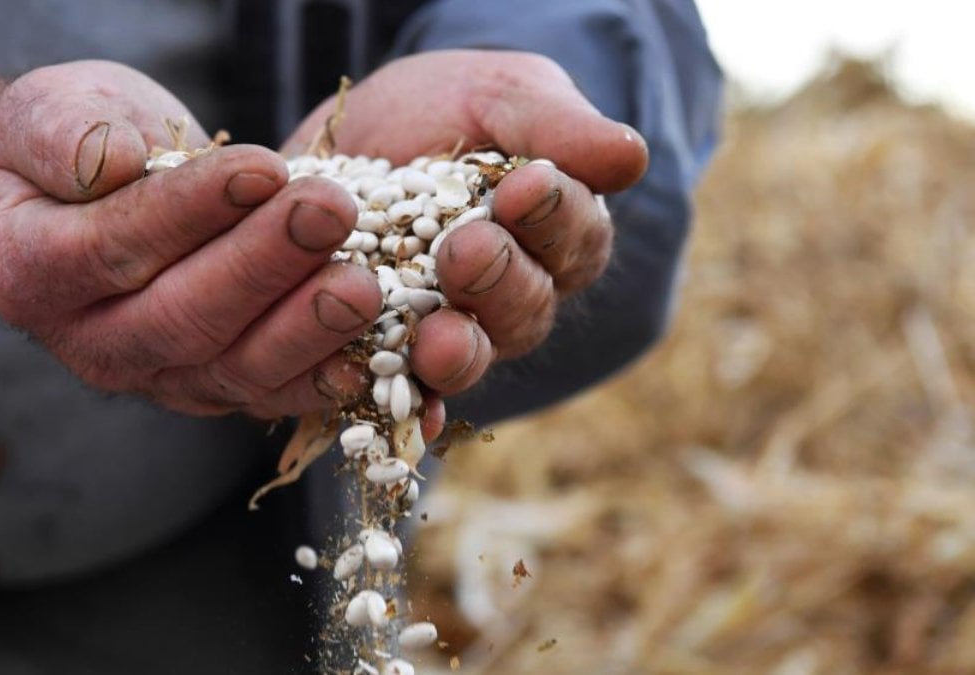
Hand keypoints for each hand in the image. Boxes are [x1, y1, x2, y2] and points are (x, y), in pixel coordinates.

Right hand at [0, 61, 382, 417]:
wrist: (95, 197)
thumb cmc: (76, 144)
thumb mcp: (47, 112)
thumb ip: (63, 134)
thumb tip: (117, 162)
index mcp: (32, 274)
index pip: (113, 246)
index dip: (190, 210)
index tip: (262, 168)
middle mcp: (92, 344)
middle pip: (182, 318)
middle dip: (264, 265)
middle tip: (331, 214)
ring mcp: (158, 378)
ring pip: (235, 368)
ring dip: (305, 328)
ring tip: (363, 283)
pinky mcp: (216, 389)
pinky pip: (271, 393)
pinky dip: (324, 380)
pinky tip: (373, 353)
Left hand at [284, 50, 648, 396]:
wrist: (354, 132)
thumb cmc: (445, 106)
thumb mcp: (499, 94)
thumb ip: (556, 124)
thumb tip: (630, 157)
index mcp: (555, 231)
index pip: (574, 236)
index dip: (554, 216)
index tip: (525, 184)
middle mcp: (511, 294)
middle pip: (526, 309)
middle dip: (500, 279)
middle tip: (467, 248)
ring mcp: (451, 329)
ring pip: (470, 356)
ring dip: (458, 352)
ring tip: (438, 337)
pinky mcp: (388, 351)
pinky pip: (405, 393)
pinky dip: (409, 407)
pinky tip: (408, 419)